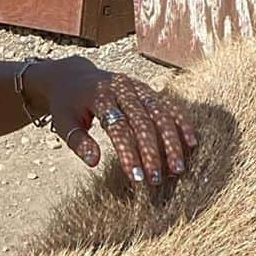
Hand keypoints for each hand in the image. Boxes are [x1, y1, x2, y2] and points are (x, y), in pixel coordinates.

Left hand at [29, 55, 196, 183]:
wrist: (73, 76)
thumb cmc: (67, 105)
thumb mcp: (64, 123)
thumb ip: (78, 141)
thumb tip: (95, 162)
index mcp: (98, 95)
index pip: (117, 127)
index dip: (127, 152)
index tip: (135, 177)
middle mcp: (120, 88)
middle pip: (142, 121)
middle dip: (152, 152)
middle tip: (157, 179)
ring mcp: (136, 87)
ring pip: (160, 113)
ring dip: (171, 141)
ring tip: (178, 168)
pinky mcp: (146, 89)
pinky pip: (167, 105)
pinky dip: (180, 122)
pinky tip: (191, 141)